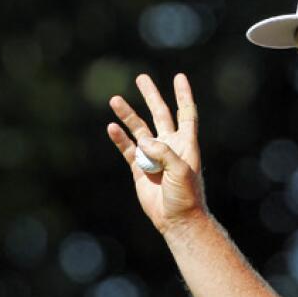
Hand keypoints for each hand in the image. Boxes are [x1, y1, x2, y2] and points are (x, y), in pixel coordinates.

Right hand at [107, 73, 205, 234]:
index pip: (186, 114)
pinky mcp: (139, 168)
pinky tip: (111, 127)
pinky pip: (127, 149)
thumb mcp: (180, 171)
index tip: (179, 77)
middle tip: (141, 78)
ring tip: (114, 99)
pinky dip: (119, 139)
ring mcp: (153, 156)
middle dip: (151, 96)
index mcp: (186, 144)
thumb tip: (143, 141)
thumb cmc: (186, 195)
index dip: (183, 95)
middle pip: (160, 114)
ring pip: (139, 129)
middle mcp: (170, 146)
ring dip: (128, 115)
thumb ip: (164, 153)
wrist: (176, 219)